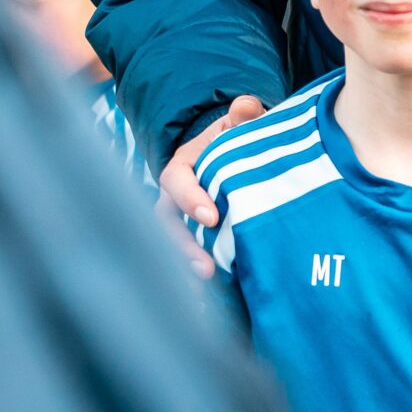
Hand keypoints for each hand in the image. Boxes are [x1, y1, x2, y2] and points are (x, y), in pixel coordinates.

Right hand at [158, 94, 268, 275]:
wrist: (235, 156)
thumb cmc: (237, 139)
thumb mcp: (240, 124)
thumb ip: (244, 116)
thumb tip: (246, 106)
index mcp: (183, 166)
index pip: (177, 181)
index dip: (190, 198)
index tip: (212, 216)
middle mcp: (174, 197)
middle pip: (165, 223)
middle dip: (181, 247)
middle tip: (204, 268)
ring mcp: (180, 222)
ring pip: (170, 247)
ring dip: (183, 269)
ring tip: (204, 291)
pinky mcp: (193, 241)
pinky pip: (186, 262)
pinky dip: (194, 283)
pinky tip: (208, 305)